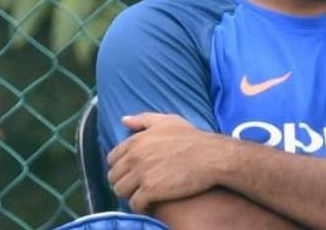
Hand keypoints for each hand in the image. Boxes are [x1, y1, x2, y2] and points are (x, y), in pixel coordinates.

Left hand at [107, 113, 227, 212]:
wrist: (213, 156)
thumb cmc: (193, 139)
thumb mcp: (169, 121)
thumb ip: (144, 120)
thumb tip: (124, 120)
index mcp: (136, 141)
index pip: (112, 159)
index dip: (121, 167)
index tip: (132, 172)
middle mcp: (135, 156)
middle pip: (114, 177)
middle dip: (124, 182)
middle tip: (138, 185)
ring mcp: (142, 174)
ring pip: (120, 191)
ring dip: (130, 195)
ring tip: (143, 195)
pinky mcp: (151, 190)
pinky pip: (134, 204)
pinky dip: (140, 206)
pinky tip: (150, 204)